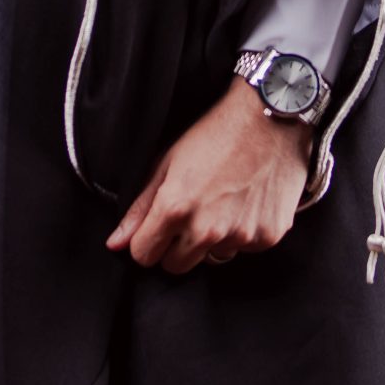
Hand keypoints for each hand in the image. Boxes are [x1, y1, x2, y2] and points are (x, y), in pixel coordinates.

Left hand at [104, 78, 313, 274]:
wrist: (269, 118)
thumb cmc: (214, 134)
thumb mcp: (167, 162)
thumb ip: (140, 208)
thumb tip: (115, 244)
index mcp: (175, 210)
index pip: (143, 256)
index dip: (146, 241)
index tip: (157, 225)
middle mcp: (207, 230)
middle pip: (176, 266)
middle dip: (175, 246)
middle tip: (191, 213)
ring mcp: (240, 236)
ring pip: (213, 258)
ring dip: (212, 241)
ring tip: (223, 202)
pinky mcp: (268, 236)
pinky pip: (244, 248)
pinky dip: (243, 232)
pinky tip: (246, 202)